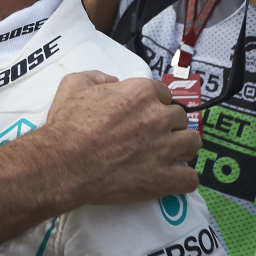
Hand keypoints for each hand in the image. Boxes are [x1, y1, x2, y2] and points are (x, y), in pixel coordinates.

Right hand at [45, 72, 199, 203]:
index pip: (163, 93)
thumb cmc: (66, 126)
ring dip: (182, 147)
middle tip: (150, 135)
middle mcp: (158, 117)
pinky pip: (190, 178)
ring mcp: (165, 149)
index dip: (153, 103)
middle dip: (167, 125)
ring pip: (193, 143)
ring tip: (167, 154)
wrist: (63, 163)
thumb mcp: (72, 85)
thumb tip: (110, 80)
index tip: (143, 113)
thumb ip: (95, 76)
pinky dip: (182, 178)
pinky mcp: (164, 178)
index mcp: (140, 92)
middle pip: (179, 117)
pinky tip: (170, 177)